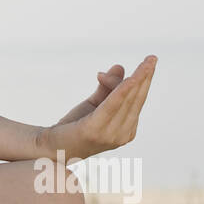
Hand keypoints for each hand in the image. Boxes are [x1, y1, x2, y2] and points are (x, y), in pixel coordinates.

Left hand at [36, 55, 156, 163]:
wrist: (51, 145)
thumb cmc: (74, 125)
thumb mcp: (94, 103)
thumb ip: (107, 87)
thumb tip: (120, 66)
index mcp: (126, 129)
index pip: (137, 100)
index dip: (144, 80)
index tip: (152, 61)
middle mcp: (122, 134)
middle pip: (135, 99)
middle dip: (145, 77)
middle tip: (152, 58)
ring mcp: (110, 135)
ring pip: (126, 101)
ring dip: (137, 80)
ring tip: (145, 64)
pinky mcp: (94, 131)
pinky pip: (111, 106)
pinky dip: (121, 92)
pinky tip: (130, 80)